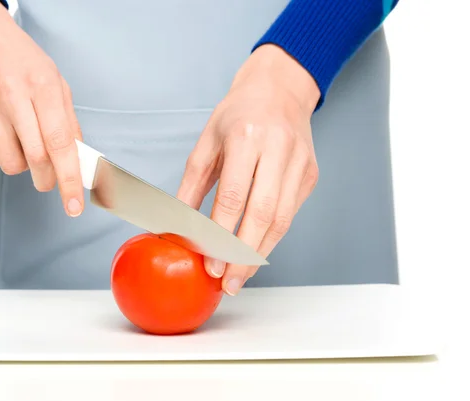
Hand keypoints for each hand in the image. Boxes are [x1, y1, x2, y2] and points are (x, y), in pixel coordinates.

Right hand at [0, 0, 83, 216]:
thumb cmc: (22, 60)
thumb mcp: (57, 84)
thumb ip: (68, 124)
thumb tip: (78, 162)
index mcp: (42, 85)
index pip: (60, 144)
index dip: (68, 179)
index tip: (73, 204)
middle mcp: (11, 94)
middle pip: (35, 159)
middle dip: (47, 179)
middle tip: (50, 177)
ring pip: (10, 163)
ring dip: (23, 165)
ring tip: (23, 141)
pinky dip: (3, 151)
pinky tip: (4, 130)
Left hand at [177, 44, 320, 295]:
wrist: (280, 91)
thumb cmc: (238, 115)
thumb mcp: (206, 142)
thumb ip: (191, 186)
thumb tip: (177, 226)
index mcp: (247, 137)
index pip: (234, 196)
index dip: (221, 234)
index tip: (209, 262)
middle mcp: (279, 149)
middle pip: (263, 214)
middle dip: (243, 256)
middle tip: (227, 282)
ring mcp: (299, 164)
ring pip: (281, 220)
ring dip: (259, 254)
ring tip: (239, 277)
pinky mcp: (310, 175)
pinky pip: (289, 214)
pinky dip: (270, 237)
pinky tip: (254, 252)